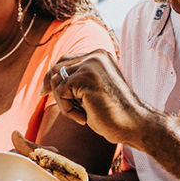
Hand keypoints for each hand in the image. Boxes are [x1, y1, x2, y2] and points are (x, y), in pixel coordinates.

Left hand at [44, 50, 160, 148]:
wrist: (134, 125)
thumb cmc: (114, 114)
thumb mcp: (93, 91)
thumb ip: (76, 81)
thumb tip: (48, 82)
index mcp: (100, 56)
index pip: (65, 60)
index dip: (53, 76)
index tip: (44, 91)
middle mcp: (95, 55)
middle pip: (57, 67)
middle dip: (53, 88)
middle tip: (57, 104)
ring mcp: (91, 64)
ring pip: (56, 81)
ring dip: (64, 102)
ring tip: (83, 114)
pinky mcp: (85, 77)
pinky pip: (60, 93)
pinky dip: (67, 110)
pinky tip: (85, 118)